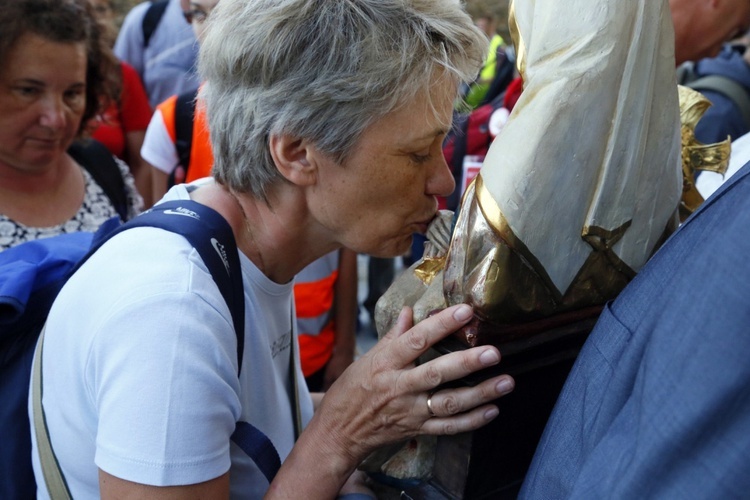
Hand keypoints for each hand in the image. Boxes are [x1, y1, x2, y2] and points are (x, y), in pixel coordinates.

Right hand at [320, 304, 512, 455]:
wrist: (338, 433)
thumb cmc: (350, 392)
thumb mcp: (367, 359)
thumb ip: (392, 336)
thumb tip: (409, 310)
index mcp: (385, 364)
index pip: (416, 340)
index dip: (441, 325)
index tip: (465, 311)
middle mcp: (399, 387)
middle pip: (436, 373)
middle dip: (467, 363)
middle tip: (493, 352)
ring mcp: (410, 411)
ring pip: (449, 403)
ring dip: (480, 394)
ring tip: (506, 382)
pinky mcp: (417, 430)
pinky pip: (448, 428)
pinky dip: (472, 421)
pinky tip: (493, 410)